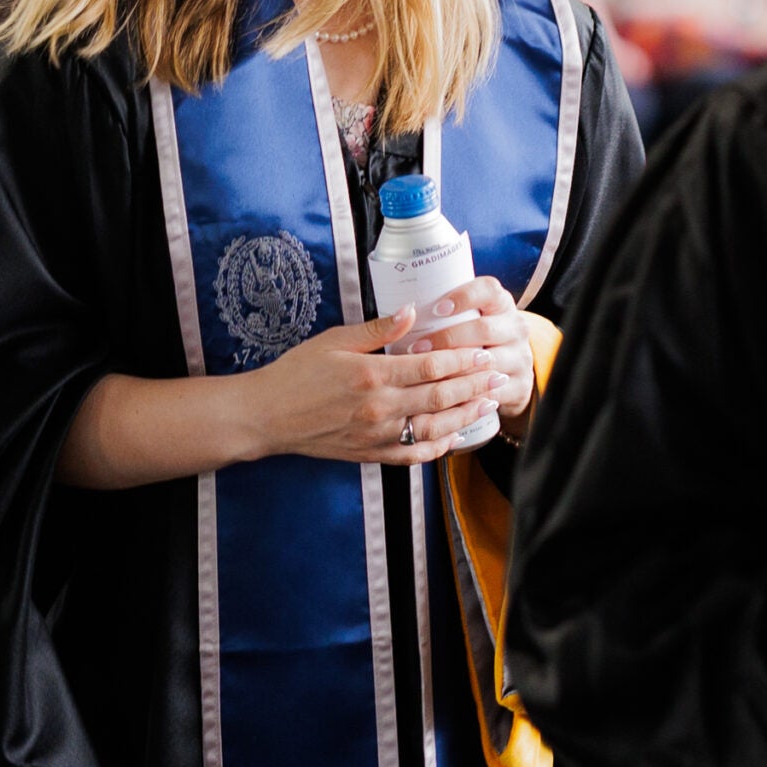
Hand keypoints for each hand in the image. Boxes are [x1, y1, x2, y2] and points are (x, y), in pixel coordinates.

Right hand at [246, 307, 507, 465]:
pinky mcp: (370, 454)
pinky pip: (413, 455)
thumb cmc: (297, 373)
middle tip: (499, 375)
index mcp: (373, 374)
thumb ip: (377, 329)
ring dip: (465, 415)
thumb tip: (412, 311)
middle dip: (474, 386)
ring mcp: (377, 435)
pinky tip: (454, 436)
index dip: (463, 360)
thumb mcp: (334, 340)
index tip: (483, 352)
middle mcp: (380, 408)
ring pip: (434, 428)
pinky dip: (438, 448)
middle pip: (441, 397)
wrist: (267, 416)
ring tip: (488, 403)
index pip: (431, 366)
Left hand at [415, 277, 536, 435]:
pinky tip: (442, 399)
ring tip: (424, 375)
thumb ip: (444, 312)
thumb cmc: (476, 337)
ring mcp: (519, 358)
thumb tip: (404, 310)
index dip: (463, 297)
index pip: (488, 290)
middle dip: (447, 339)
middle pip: (483, 329)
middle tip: (416, 348)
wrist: (511, 368)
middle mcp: (515, 328)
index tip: (437, 308)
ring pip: (487, 364)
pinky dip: (466, 397)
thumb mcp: (469, 317)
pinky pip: (491, 393)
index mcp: (500, 303)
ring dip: (453, 371)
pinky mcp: (519, 386)